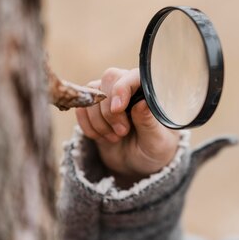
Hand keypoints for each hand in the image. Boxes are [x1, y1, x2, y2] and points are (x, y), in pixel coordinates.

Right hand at [75, 67, 179, 186]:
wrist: (139, 164)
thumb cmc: (155, 148)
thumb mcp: (157, 140)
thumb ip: (149, 122)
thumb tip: (141, 103)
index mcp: (150, 90)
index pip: (133, 76)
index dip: (122, 89)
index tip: (118, 110)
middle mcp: (130, 86)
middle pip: (109, 78)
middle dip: (110, 109)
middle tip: (122, 132)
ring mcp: (110, 96)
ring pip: (92, 94)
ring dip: (99, 121)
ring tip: (116, 138)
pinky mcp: (94, 108)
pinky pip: (81, 109)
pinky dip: (89, 127)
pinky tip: (104, 138)